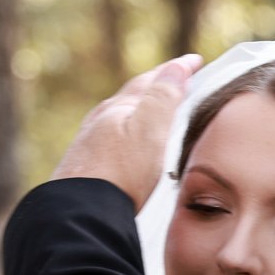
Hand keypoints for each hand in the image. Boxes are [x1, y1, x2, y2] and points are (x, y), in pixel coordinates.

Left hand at [51, 54, 202, 206]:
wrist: (81, 212)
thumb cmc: (119, 172)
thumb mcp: (149, 129)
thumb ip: (163, 98)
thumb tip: (176, 68)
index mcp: (118, 108)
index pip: (151, 80)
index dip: (175, 70)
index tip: (193, 62)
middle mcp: (100, 122)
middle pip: (131, 97)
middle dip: (154, 87)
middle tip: (175, 81)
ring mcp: (88, 146)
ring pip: (117, 118)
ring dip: (138, 111)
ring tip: (152, 113)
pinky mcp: (84, 170)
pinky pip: (110, 142)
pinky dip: (126, 136)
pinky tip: (126, 150)